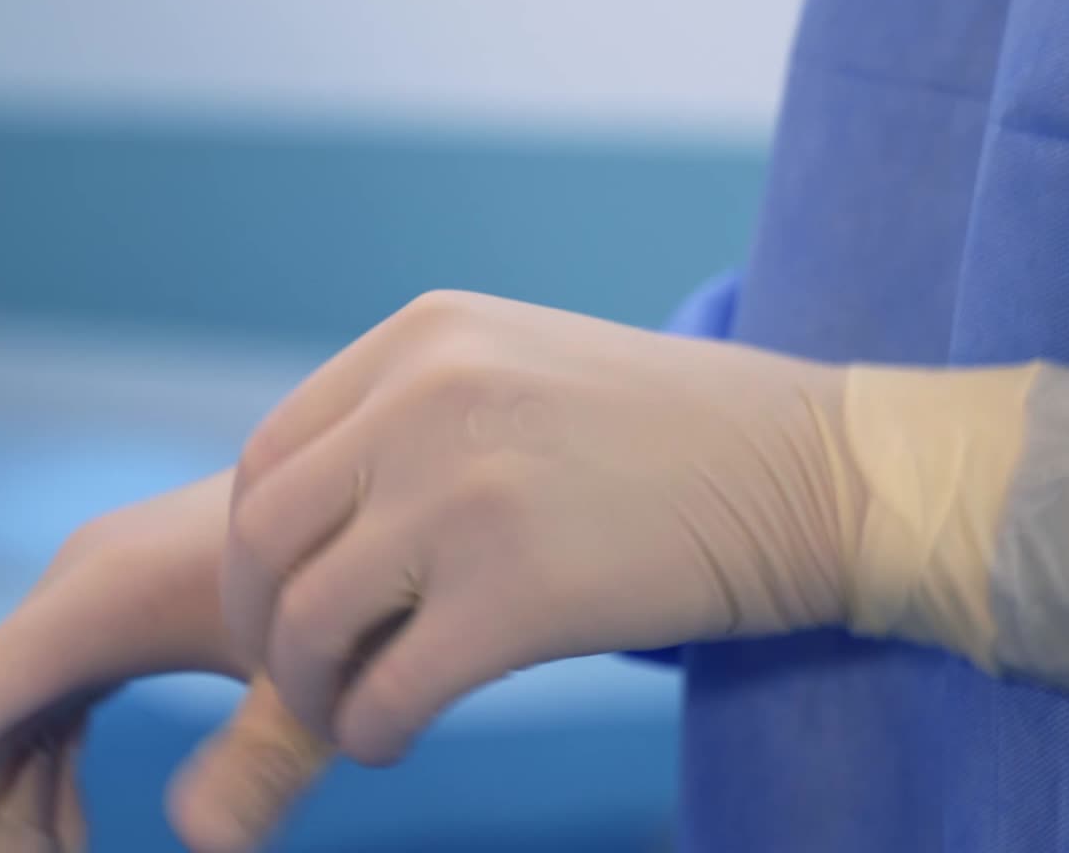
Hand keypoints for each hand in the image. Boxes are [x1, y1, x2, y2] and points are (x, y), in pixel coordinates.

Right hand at [0, 472, 330, 852]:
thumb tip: (206, 847)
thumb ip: (265, 759)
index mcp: (98, 596)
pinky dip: (44, 767)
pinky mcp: (126, 595)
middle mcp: (79, 581)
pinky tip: (72, 835)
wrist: (370, 482)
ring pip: (12, 709)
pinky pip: (51, 690)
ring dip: (10, 806)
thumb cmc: (345, 574)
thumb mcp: (310, 675)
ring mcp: (99, 584)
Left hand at [216, 291, 849, 768]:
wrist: (808, 465)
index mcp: (425, 335)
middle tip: (308, 669)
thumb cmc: (669, 431)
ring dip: (312, 689)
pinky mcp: (519, 592)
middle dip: (265, 623)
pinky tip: (402, 730)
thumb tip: (317, 532)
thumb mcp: (519, 373)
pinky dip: (371, 731)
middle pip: (263, 536)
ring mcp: (469, 489)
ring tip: (359, 705)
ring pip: (305, 623)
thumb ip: (412, 423)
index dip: (260, 550)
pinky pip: (384, 694)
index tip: (285, 602)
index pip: (271, 455)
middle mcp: (429, 394)